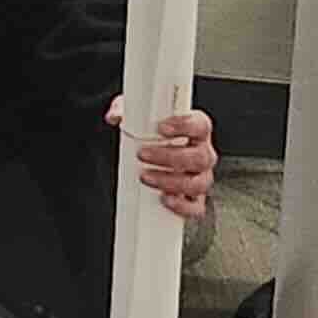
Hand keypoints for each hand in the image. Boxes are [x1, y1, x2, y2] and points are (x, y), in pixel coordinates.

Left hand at [110, 96, 217, 221]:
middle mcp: (203, 154)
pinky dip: (182, 206)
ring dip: (171, 181)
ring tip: (145, 176)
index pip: (200, 125)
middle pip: (200, 157)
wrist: (153, 154)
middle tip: (142, 154)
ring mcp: (201, 177)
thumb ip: (126, 110)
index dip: (184, 126)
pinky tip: (164, 199)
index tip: (161, 127)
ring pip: (198, 183)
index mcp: (196, 131)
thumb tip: (114, 116)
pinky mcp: (194, 199)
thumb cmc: (152, 133)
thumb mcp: (138, 116)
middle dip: (169, 157)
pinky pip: (196, 207)